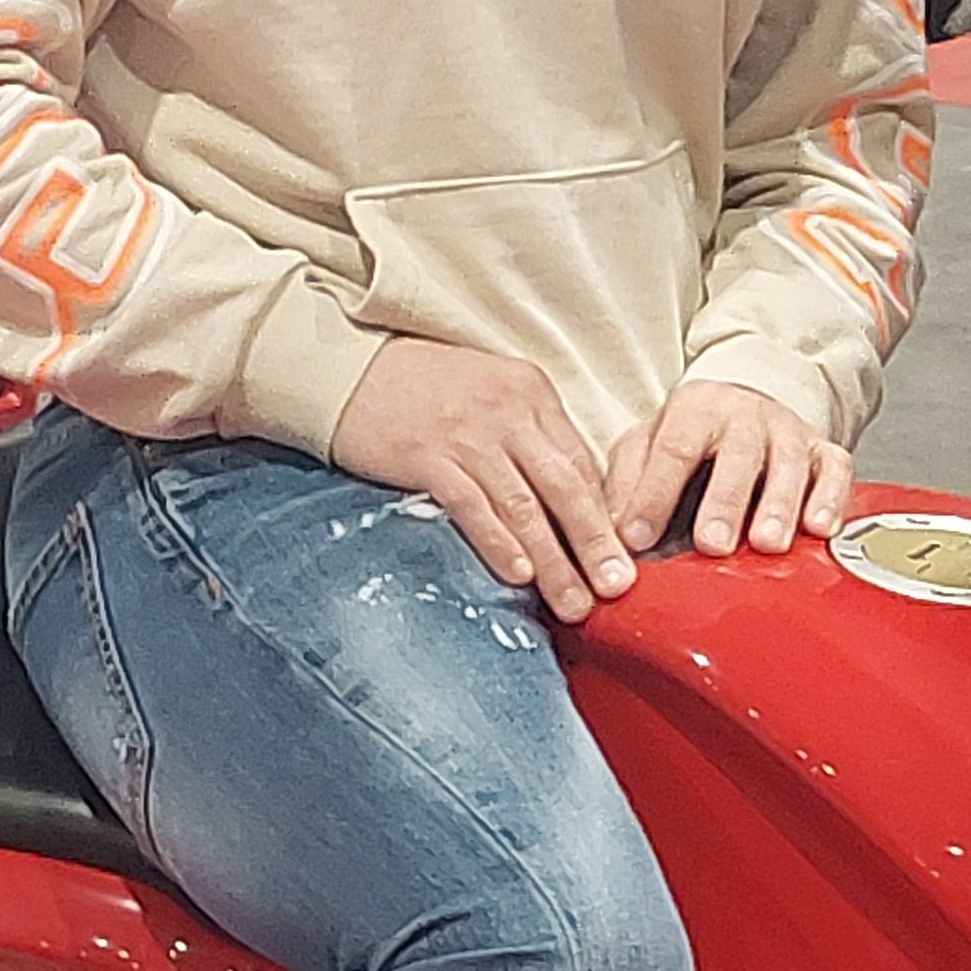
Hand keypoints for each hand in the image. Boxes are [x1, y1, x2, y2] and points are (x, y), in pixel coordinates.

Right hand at [330, 337, 634, 621]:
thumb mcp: (490, 392)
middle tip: (617, 589)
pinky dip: (499, 544)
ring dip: (554, 562)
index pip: (581, 463)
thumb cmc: (421, 386)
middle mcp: (508, 411)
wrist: (346, 367)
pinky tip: (519, 576)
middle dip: (595, 544)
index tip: (624, 558)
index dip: (605, 516)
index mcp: (531, 392)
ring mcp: (468, 434)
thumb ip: (527, 436)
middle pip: (566, 487)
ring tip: (574, 604)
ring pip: (525, 507)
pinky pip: (473, 507)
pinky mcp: (427, 457)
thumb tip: (564, 499)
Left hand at [606, 381, 849, 561]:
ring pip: (790, 465)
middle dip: (724, 503)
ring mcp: (788, 432)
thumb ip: (627, 480)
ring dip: (779, 506)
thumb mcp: (648, 441)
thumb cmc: (694, 433)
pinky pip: (836, 469)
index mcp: (695, 409)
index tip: (637, 539)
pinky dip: (832, 498)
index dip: (654, 495)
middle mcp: (745, 417)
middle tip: (712, 544)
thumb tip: (610, 531)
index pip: (673, 449)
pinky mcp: (824, 449)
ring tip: (767, 544)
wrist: (750, 397)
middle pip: (737, 456)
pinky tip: (820, 528)